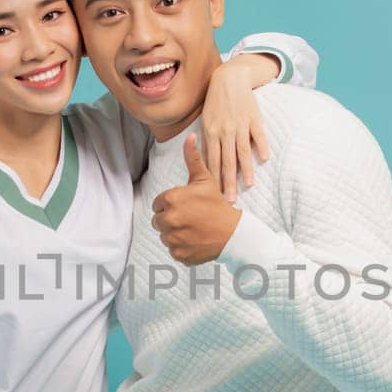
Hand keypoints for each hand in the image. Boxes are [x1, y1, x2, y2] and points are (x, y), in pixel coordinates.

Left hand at [151, 135, 243, 265]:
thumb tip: (190, 137)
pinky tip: (194, 240)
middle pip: (158, 221)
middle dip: (171, 219)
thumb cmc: (218, 205)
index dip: (171, 204)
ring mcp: (173, 239)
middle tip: (190, 218)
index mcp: (171, 200)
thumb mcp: (205, 180)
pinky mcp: (178, 254)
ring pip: (165, 236)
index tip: (186, 206)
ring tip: (193, 228)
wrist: (233, 233)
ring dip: (175, 233)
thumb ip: (193, 158)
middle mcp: (168, 220)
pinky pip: (172, 249)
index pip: (158, 204)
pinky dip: (181, 247)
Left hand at [199, 54, 272, 202]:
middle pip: (227, 161)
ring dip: (246, 170)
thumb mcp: (206, 121)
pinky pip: (258, 135)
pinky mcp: (253, 118)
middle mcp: (224, 131)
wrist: (229, 78)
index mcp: (211, 133)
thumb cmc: (216, 102)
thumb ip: (209, 142)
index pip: (212, 162)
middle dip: (228, 182)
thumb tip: (208, 164)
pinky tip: (264, 159)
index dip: (213, 180)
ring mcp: (240, 125)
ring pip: (242, 151)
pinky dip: (262, 146)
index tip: (214, 195)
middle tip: (230, 200)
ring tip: (249, 185)